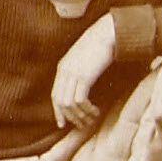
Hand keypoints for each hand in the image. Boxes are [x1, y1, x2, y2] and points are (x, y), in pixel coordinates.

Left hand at [51, 13, 117, 130]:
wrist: (106, 35)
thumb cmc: (99, 48)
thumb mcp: (83, 61)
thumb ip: (79, 73)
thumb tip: (81, 91)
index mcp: (62, 68)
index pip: (55, 95)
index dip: (58, 112)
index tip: (62, 124)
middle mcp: (64, 71)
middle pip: (60, 101)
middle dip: (70, 117)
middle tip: (82, 125)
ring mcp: (73, 74)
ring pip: (69, 103)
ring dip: (80, 116)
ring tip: (91, 120)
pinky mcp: (84, 76)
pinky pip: (80, 100)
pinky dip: (87, 109)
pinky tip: (96, 111)